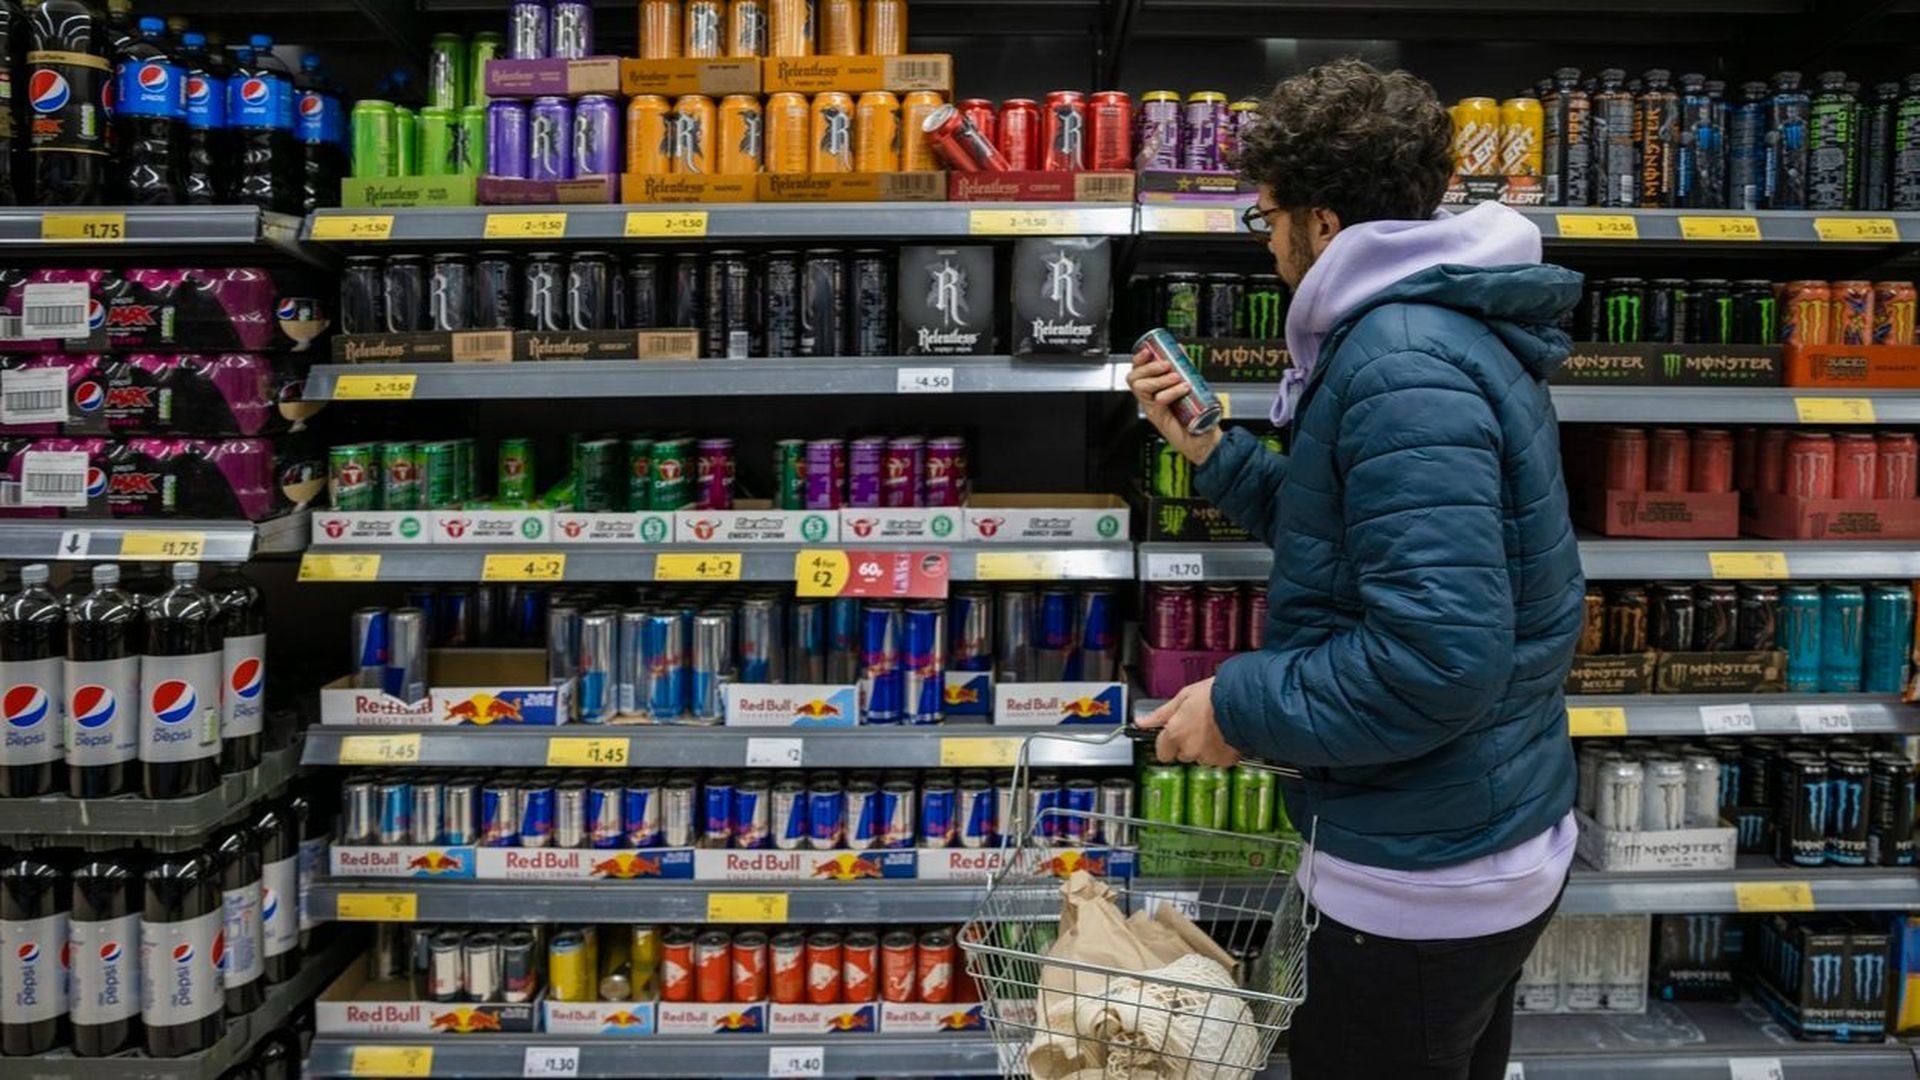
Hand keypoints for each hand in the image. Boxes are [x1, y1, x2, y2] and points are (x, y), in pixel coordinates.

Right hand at [1128, 345, 1222, 465]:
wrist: (1205, 440)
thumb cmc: (1197, 417)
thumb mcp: (1190, 386)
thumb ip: (1184, 370)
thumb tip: (1181, 351)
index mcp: (1153, 389)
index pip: (1137, 371)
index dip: (1139, 359)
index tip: (1148, 350)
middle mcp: (1149, 398)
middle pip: (1134, 377)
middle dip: (1149, 366)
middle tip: (1167, 364)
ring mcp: (1152, 408)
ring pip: (1141, 387)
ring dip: (1158, 378)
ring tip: (1176, 377)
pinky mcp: (1158, 417)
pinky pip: (1157, 400)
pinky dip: (1170, 392)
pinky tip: (1183, 388)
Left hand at [1137, 678, 1239, 766]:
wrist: (1246, 701)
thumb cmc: (1216, 694)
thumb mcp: (1183, 696)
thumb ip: (1161, 714)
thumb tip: (1142, 722)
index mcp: (1175, 733)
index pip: (1161, 751)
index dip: (1166, 742)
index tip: (1172, 734)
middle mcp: (1190, 749)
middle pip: (1181, 754)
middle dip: (1187, 743)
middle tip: (1197, 725)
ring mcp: (1208, 756)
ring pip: (1200, 757)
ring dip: (1204, 747)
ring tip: (1213, 727)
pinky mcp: (1226, 761)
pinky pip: (1218, 759)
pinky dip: (1220, 750)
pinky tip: (1224, 734)